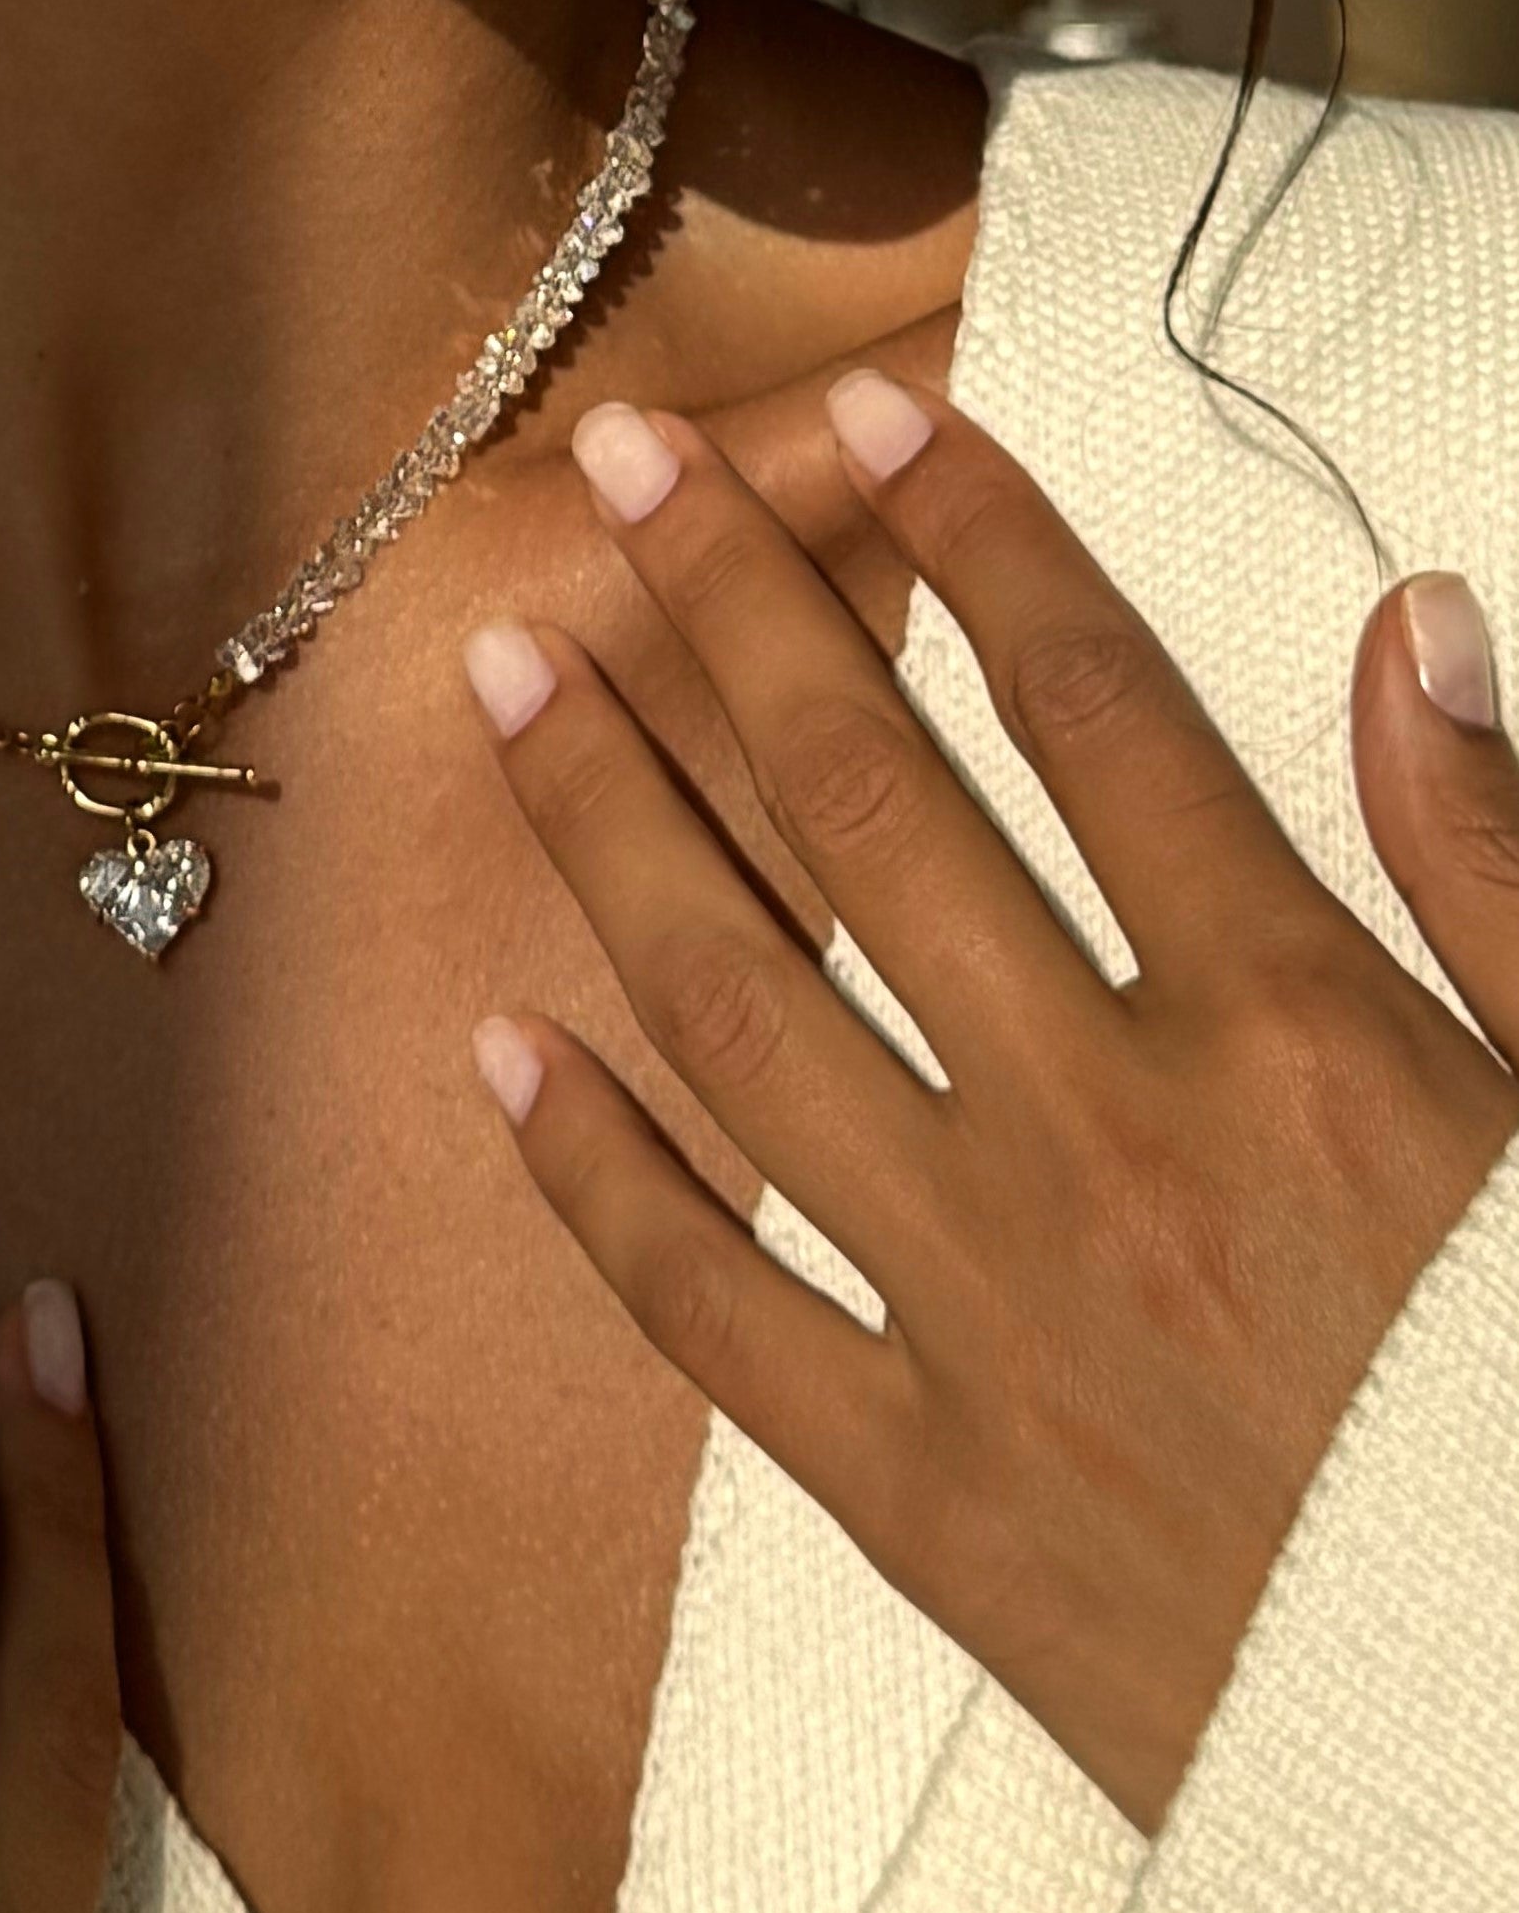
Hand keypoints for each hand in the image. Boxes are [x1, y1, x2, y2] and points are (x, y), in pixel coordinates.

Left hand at [462, 376, 1518, 1832]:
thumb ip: (1501, 872)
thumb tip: (1410, 628)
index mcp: (1288, 1036)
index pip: (1093, 712)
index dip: (975, 540)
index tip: (863, 415)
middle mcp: (1104, 1142)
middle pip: (871, 809)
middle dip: (728, 612)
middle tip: (606, 466)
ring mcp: (987, 1319)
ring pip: (740, 1010)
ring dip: (604, 824)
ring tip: (497, 676)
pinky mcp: (919, 1497)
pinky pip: (711, 1308)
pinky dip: (591, 1176)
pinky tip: (493, 1049)